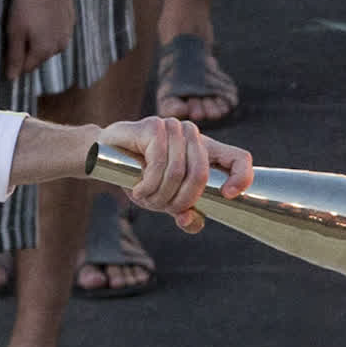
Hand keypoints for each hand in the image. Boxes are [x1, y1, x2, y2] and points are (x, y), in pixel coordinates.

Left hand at [4, 0, 73, 79]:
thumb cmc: (29, 2)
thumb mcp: (15, 29)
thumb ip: (14, 55)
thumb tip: (12, 78)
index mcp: (43, 52)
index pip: (27, 68)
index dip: (15, 60)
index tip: (8, 44)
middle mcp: (58, 48)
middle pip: (38, 57)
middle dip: (27, 48)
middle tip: (18, 27)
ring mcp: (67, 35)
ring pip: (48, 45)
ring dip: (38, 38)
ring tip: (30, 17)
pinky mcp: (70, 23)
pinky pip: (55, 33)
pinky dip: (48, 27)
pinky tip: (42, 12)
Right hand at [98, 116, 253, 231]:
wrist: (104, 156)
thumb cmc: (140, 176)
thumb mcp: (165, 200)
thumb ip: (185, 213)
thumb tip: (189, 220)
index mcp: (206, 152)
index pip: (240, 158)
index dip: (242, 177)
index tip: (228, 196)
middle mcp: (194, 135)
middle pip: (202, 174)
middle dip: (180, 200)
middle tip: (161, 206)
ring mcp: (174, 127)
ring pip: (178, 171)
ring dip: (158, 195)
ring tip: (144, 196)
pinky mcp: (154, 126)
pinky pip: (159, 163)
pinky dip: (147, 184)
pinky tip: (138, 188)